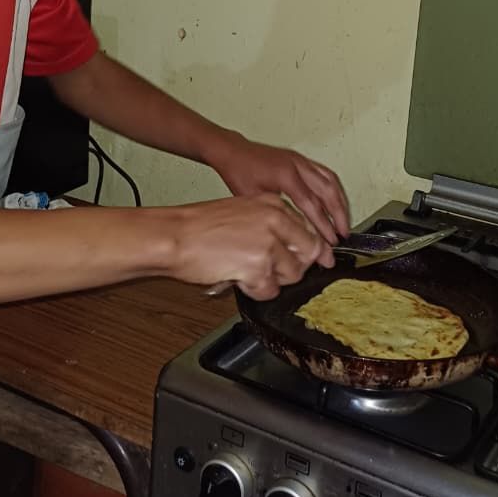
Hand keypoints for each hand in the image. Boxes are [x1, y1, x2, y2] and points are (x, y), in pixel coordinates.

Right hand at [171, 194, 333, 299]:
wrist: (175, 235)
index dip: (316, 250)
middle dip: (294, 267)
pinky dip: (256, 291)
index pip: (310, 230)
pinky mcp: (258, 267)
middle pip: (309, 253)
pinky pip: (270, 290)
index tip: (322, 259)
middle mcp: (275, 220)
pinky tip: (239, 279)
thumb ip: (270, 225)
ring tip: (247, 272)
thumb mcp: (242, 211)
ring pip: (292, 274)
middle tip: (272, 271)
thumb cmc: (199, 225)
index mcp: (273, 204)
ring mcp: (268, 244)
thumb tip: (296, 246)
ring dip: (272, 280)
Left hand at [211, 133, 349, 244]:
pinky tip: (336, 201)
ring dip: (340, 202)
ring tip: (344, 220)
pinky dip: (334, 189)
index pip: (312, 204)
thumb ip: (277, 214)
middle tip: (343, 233)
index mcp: (286, 176)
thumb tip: (295, 233)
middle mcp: (297, 165)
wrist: (233, 151)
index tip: (331, 240)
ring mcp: (301, 160)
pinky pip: (325, 173)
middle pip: (328, 191)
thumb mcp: (255, 199)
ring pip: (331, 180)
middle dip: (339, 214)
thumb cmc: (239, 172)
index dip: (324, 225)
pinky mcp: (301, 160)